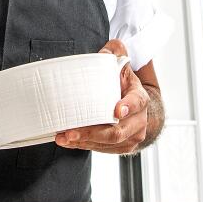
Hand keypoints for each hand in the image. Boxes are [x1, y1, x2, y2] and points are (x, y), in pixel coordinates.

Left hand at [54, 39, 149, 154]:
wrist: (137, 108)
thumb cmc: (124, 85)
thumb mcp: (122, 65)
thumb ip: (115, 53)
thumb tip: (105, 52)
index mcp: (140, 98)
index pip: (136, 102)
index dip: (127, 107)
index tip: (116, 111)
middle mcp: (139, 121)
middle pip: (117, 132)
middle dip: (92, 133)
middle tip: (70, 132)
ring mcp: (131, 136)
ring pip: (107, 143)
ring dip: (83, 142)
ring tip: (63, 137)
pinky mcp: (122, 147)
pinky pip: (101, 149)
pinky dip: (84, 146)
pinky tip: (68, 141)